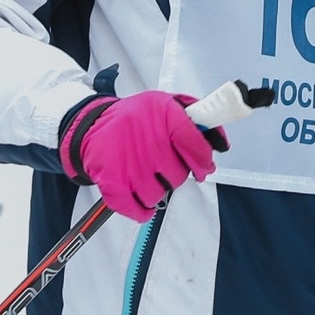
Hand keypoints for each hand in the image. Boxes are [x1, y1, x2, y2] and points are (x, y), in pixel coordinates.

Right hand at [58, 91, 228, 223]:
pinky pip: (137, 210)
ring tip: (145, 174)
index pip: (196, 145)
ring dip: (156, 188)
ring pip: (159, 194)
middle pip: (178, 175)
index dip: (203, 161)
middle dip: (174, 173)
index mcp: (164, 116)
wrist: (92, 125)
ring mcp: (130, 164)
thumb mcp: (167, 105)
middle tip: (162, 163)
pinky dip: (141, 210)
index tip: (203, 167)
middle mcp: (148, 141)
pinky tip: (140, 198)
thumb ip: (197, 121)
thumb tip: (222, 144)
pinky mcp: (112, 182)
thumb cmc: (137, 118)